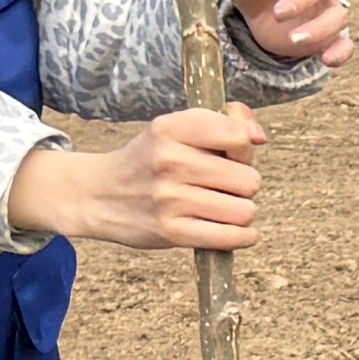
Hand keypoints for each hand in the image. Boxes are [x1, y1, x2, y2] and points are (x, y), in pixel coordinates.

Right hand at [4, 106, 264, 252]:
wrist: (98, 194)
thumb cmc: (150, 160)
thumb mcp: (175, 129)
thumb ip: (225, 122)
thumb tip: (260, 138)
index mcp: (171, 127)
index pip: (238, 137)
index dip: (244, 151)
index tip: (231, 157)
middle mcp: (169, 160)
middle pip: (249, 179)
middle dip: (244, 185)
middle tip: (221, 186)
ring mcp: (169, 198)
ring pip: (245, 211)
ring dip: (241, 212)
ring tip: (220, 206)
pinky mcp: (170, 231)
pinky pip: (232, 238)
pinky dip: (242, 236)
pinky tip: (230, 228)